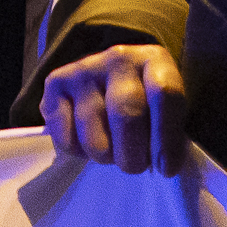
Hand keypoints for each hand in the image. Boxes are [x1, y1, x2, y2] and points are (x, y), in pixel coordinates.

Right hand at [41, 41, 186, 173]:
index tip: (165, 169)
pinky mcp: (56, 82)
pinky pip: (66, 135)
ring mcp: (85, 68)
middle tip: (135, 166)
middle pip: (126, 113)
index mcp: (155, 60)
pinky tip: (87, 143)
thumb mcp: (167, 112)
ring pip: (94, 130)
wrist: (106, 84)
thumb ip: (170, 134)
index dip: (166, 137)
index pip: (164, 94)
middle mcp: (119, 58)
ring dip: (105, 155)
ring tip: (112, 154)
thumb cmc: (145, 106)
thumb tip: (164, 166)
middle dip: (132, 154)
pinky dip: (78, 151)